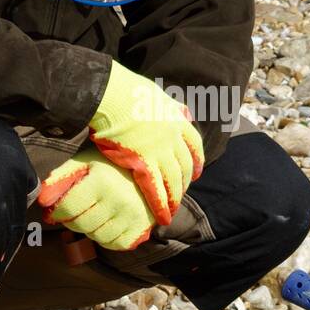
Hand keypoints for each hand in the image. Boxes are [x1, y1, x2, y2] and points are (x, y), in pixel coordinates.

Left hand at [36, 147, 156, 250]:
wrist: (149, 167)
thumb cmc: (109, 164)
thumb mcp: (83, 163)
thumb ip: (59, 180)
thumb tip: (41, 201)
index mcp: (100, 182)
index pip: (68, 208)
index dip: (57, 212)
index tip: (57, 209)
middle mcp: (117, 200)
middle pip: (81, 225)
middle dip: (71, 221)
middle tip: (75, 211)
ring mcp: (131, 216)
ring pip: (97, 237)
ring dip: (89, 230)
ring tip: (92, 215)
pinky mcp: (142, 227)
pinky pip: (116, 244)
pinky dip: (107, 239)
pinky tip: (106, 225)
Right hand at [88, 60, 203, 224]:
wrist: (113, 95)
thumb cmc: (126, 91)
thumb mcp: (154, 94)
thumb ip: (166, 106)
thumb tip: (176, 109)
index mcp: (176, 119)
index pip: (193, 144)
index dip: (196, 160)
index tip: (197, 172)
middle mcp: (172, 137)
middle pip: (184, 165)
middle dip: (184, 182)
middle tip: (182, 194)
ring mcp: (160, 151)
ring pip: (173, 180)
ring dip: (174, 198)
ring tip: (173, 212)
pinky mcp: (143, 163)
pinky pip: (155, 189)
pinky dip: (160, 205)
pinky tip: (163, 217)